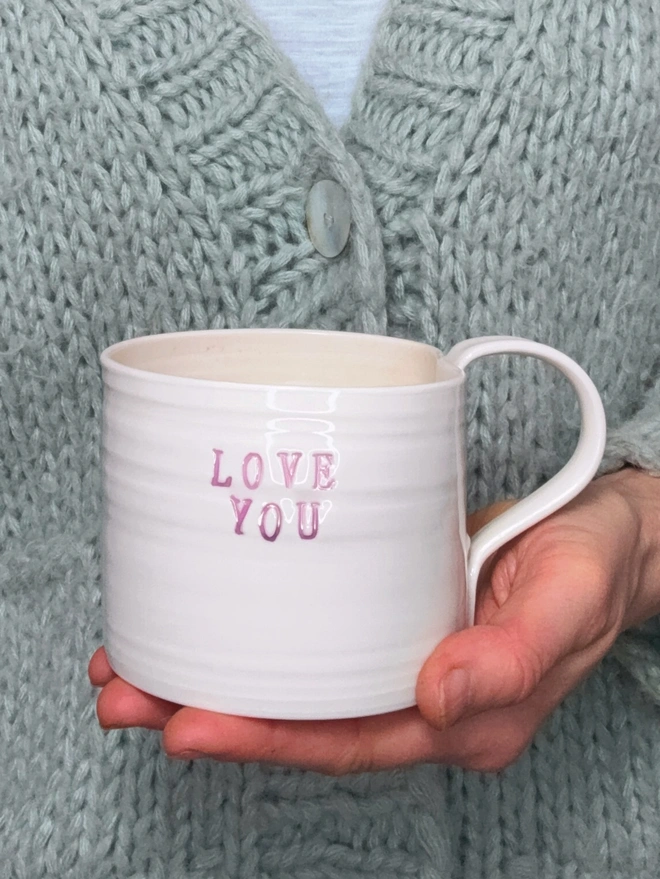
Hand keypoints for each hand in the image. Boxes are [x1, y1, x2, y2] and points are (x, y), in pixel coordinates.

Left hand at [89, 468, 659, 774]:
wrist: (604, 533)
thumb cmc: (592, 562)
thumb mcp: (569, 598)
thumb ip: (516, 654)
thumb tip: (442, 696)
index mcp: (465, 718)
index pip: (348, 741)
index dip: (265, 740)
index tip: (186, 724)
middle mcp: (422, 700)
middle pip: (304, 720)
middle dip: (209, 710)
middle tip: (124, 690)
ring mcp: (403, 659)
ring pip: (298, 684)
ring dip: (215, 674)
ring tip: (134, 661)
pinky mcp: (389, 614)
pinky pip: (314, 639)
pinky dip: (254, 634)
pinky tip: (207, 618)